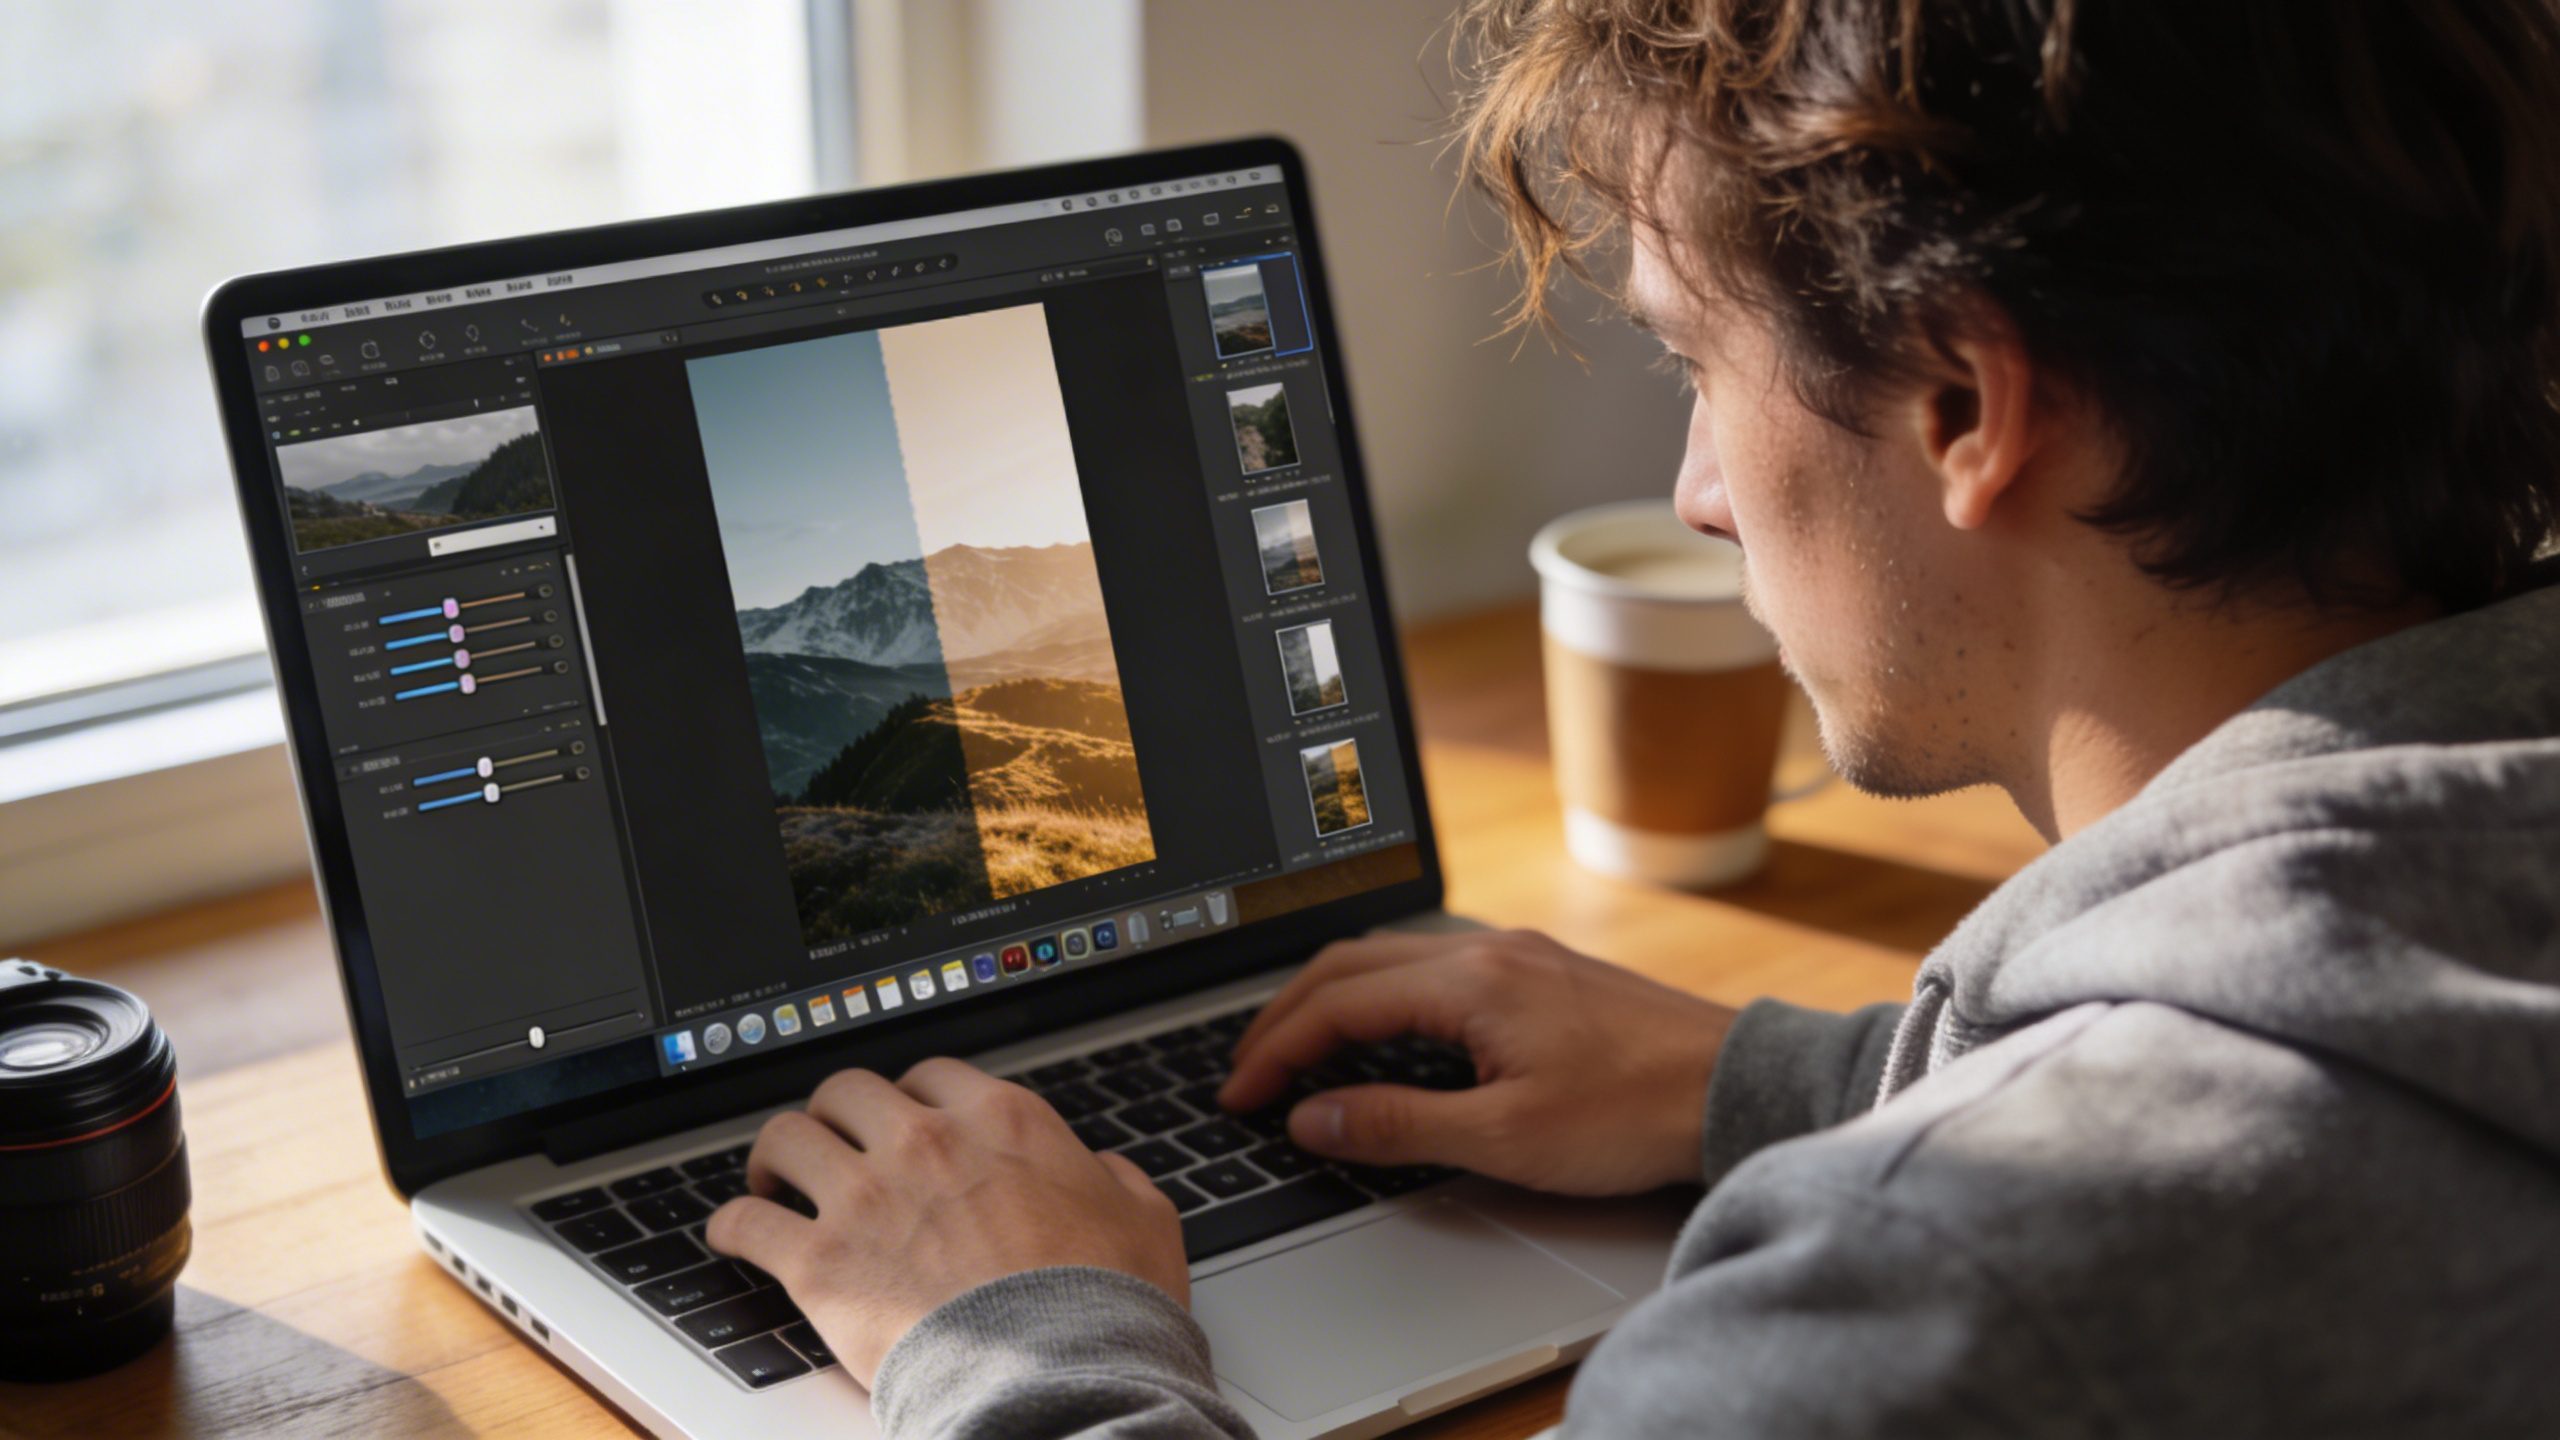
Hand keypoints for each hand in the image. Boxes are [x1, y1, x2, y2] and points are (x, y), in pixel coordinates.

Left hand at [706, 1058, 1188, 1388]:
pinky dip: (732, 1226)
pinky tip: (733, 1235)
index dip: (911, 1099)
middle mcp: (926, 1142)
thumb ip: (1115, 1181)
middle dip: (836, 1115)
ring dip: (775, 1157)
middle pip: (847, 1091)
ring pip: (787, 1137)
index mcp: (1001, 1122)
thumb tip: (1104, 1172)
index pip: (930, 1075)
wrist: (1061, 1378)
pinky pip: (746, 1222)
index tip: (903, 1122)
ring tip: (772, 1178)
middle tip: (834, 1145)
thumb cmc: (1106, 1307)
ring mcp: (866, 1198)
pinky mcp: (820, 1264)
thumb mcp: (1146, 1221)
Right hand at [1220, 929, 1735, 1195]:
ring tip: (1297, 1053)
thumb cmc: (1634, 1114)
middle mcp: (1486, 952)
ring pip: (1390, 960)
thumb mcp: (1506, 1136)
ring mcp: (1516, 956)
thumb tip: (1313, 1118)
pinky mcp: (1541, 973)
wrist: (1735, 1087)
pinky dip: (1380, 998)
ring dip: (1332, 1001)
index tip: (1241, 1097)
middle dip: (1286, 1017)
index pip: (1336, 1005)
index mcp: (1469, 983)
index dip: (1275, 1051)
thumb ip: (1398, 1125)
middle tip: (1247, 1072)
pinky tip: (1381, 1037)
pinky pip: (1431, 969)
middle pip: (1350, 966)